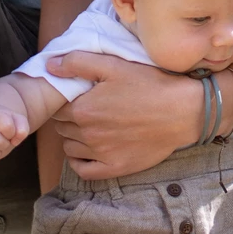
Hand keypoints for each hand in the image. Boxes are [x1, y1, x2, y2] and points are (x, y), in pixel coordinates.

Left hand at [47, 51, 197, 179]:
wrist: (183, 111)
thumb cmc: (150, 84)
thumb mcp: (115, 65)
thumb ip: (78, 63)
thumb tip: (49, 65)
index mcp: (84, 109)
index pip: (57, 108)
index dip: (63, 100)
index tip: (75, 96)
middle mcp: (88, 134)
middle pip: (61, 128)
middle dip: (67, 118)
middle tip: (83, 109)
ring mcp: (101, 153)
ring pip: (69, 148)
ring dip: (72, 137)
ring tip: (88, 126)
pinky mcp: (115, 167)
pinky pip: (83, 170)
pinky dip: (79, 161)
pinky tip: (86, 151)